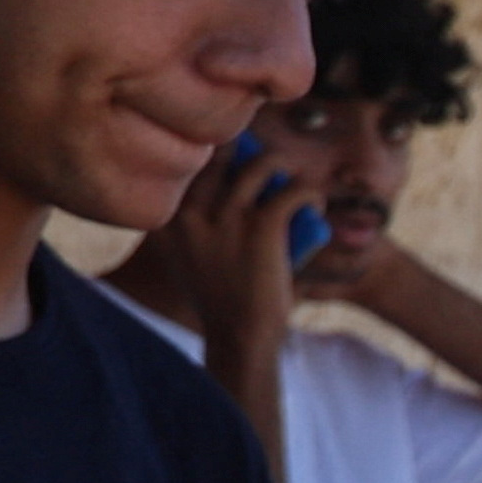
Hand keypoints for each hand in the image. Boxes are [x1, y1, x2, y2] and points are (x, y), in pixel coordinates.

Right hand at [123, 135, 315, 360]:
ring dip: (285, 168)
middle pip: (222, 152)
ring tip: (294, 185)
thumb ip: (180, 226)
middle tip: (266, 165)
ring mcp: (229, 215)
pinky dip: (310, 192)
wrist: (238, 336)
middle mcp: (192, 208)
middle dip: (247, 146)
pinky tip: (314, 204)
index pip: (188, 162)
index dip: (212, 146)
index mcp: (166, 215)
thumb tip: (187, 194)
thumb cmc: (217, 299)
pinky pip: (295, 190)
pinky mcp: (264, 225)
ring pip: (263, 164)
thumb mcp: (182, 256)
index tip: (231, 148)